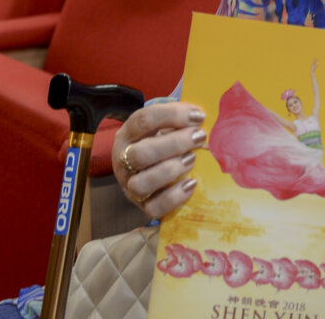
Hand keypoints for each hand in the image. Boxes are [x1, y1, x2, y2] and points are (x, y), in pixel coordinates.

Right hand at [113, 102, 206, 218]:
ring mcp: (130, 185)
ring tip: (192, 159)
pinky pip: (153, 208)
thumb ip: (179, 119)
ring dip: (170, 171)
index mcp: (128, 134)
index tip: (198, 116)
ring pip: (141, 184)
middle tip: (199, 137)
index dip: (173, 115)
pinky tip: (191, 183)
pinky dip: (174, 197)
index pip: (143, 120)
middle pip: (139, 154)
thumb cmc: (163, 139)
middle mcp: (123, 160)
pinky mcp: (142, 205)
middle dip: (174, 144)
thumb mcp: (165, 124)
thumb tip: (201, 117)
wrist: (151, 166)